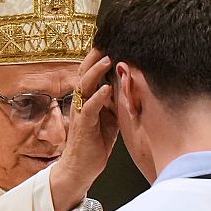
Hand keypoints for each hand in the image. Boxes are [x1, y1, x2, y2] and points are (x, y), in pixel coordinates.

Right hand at [50, 49, 117, 210]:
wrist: (80, 169)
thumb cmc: (95, 143)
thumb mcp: (110, 118)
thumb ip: (116, 101)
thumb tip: (130, 85)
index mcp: (88, 98)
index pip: (92, 72)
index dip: (99, 56)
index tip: (112, 42)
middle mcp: (82, 102)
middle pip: (85, 73)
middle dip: (96, 56)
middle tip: (107, 42)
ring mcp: (81, 113)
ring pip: (85, 86)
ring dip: (96, 72)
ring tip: (107, 59)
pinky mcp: (84, 126)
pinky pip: (89, 108)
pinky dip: (98, 98)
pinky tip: (108, 89)